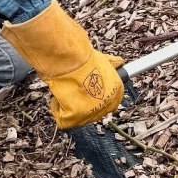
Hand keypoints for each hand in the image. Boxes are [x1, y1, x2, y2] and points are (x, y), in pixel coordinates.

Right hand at [1, 1, 124, 128]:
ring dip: (70, 105)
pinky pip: (64, 119)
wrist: (71, 58)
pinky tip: (58, 96)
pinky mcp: (75, 118)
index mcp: (116, 91)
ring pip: (78, 117)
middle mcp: (107, 104)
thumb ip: (111, 64)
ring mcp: (92, 113)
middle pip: (93, 111)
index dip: (96, 97)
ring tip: (67, 89)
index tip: (86, 92)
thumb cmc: (84, 57)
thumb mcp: (103, 59)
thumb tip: (120, 61)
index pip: (109, 102)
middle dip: (83, 103)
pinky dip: (57, 108)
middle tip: (74, 90)